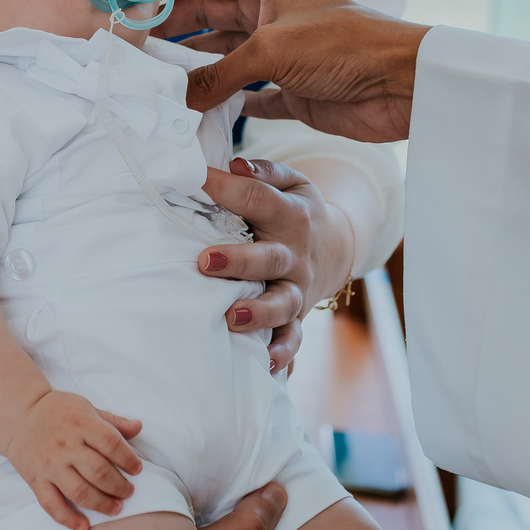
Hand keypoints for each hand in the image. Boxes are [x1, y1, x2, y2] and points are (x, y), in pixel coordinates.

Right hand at [6, 392, 142, 529]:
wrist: (18, 416)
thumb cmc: (57, 410)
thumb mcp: (86, 407)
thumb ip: (113, 421)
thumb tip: (139, 427)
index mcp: (81, 424)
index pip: (112, 444)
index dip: (129, 459)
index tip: (137, 469)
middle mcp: (66, 446)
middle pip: (99, 472)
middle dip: (119, 487)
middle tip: (128, 492)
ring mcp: (50, 465)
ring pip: (80, 492)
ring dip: (101, 504)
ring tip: (115, 508)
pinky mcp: (36, 480)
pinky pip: (52, 505)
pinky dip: (68, 519)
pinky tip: (83, 527)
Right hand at [159, 0, 429, 141]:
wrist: (400, 84)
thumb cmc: (343, 45)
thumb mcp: (270, 51)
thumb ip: (218, 73)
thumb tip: (175, 97)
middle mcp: (270, 15)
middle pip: (210, 14)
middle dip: (174, 25)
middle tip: (135, 42)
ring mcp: (280, 55)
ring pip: (224, 56)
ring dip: (194, 66)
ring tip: (155, 78)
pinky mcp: (292, 91)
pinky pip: (247, 95)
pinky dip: (223, 102)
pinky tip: (196, 110)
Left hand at [198, 159, 351, 365]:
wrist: (336, 247)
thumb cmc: (296, 211)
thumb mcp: (292, 183)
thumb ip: (264, 172)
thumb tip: (233, 166)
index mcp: (291, 215)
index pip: (257, 198)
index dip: (225, 188)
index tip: (194, 180)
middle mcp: (295, 254)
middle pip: (269, 258)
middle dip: (238, 261)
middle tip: (204, 260)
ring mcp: (297, 288)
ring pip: (282, 303)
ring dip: (258, 312)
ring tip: (230, 316)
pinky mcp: (297, 316)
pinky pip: (293, 338)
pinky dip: (283, 352)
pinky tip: (264, 363)